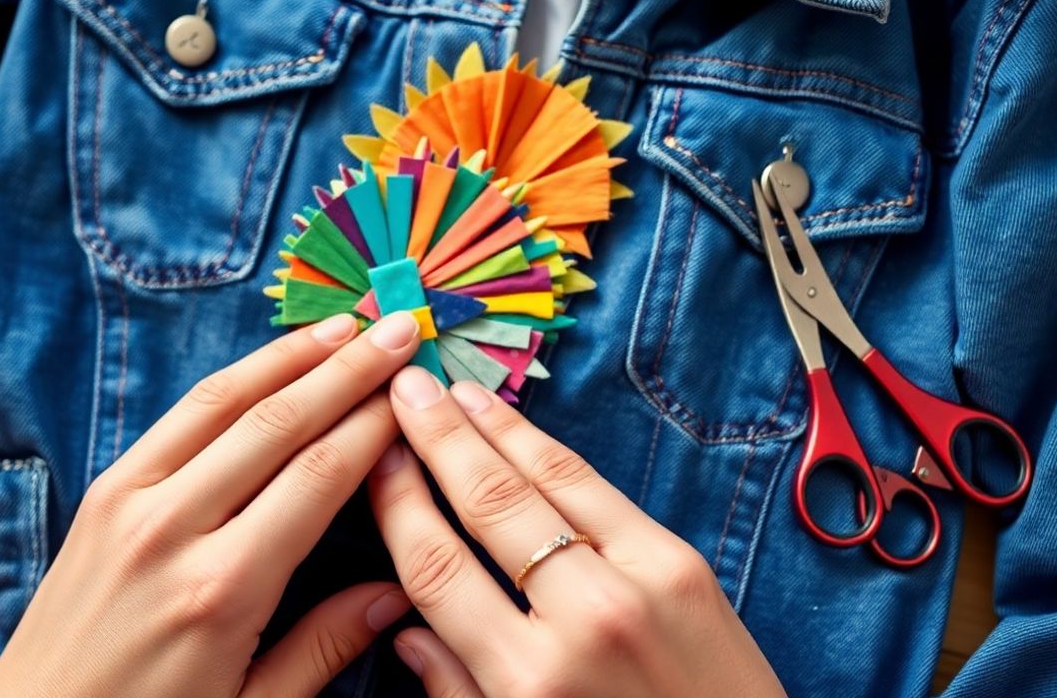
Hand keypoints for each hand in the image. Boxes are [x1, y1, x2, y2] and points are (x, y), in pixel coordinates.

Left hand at [0, 312, 423, 697]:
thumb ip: (325, 646)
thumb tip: (399, 592)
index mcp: (222, 588)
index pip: (320, 475)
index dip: (374, 423)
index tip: (415, 387)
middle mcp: (173, 528)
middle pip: (278, 422)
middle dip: (347, 368)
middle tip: (398, 328)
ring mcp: (129, 500)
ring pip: (223, 402)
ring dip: (289, 356)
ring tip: (344, 326)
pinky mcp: (103, 493)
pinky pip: (178, 418)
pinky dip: (231, 381)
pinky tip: (270, 363)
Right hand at [368, 368, 786, 697]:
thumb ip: (460, 693)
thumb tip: (406, 635)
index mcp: (527, 682)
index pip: (436, 568)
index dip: (398, 502)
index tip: (374, 458)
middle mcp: (581, 621)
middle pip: (488, 504)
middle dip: (438, 438)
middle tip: (404, 388)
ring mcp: (639, 582)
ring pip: (547, 481)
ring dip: (494, 427)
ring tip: (452, 389)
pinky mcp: (683, 563)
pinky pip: (600, 492)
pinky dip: (552, 452)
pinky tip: (519, 428)